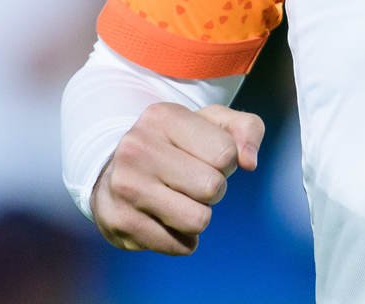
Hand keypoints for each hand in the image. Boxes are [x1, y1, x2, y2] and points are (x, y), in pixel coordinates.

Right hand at [91, 102, 263, 254]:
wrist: (114, 170)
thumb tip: (250, 162)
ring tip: (180, 200)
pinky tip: (165, 219)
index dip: (227, 161)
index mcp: (162, 117)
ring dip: (199, 215)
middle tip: (193, 181)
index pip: (226, 154)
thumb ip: (246, 128)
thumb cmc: (175, 145)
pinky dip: (182, 239)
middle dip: (213, 189)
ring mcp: (124, 186)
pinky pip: (179, 246)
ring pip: (198, 220)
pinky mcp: (119, 221)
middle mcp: (137, 148)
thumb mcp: (212, 123)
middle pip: (213, 188)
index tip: (206, 157)